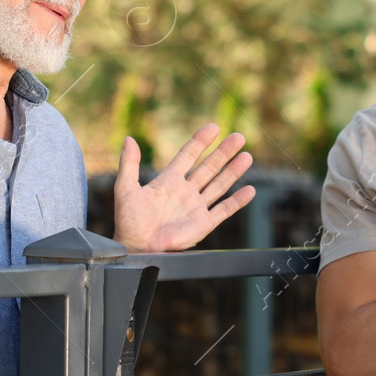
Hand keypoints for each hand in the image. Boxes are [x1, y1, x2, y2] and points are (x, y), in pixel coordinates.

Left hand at [114, 123, 254, 251]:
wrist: (136, 247)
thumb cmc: (128, 221)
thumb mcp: (125, 188)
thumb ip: (129, 163)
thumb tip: (128, 139)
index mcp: (169, 181)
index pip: (188, 155)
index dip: (200, 141)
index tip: (214, 128)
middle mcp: (186, 192)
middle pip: (209, 167)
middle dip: (224, 152)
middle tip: (238, 137)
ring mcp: (196, 207)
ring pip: (219, 185)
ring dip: (233, 171)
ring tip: (247, 156)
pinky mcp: (203, 224)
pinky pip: (224, 210)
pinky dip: (237, 201)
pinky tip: (250, 190)